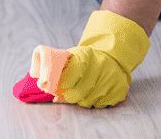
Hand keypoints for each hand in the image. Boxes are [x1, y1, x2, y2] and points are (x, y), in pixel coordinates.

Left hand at [14, 10, 150, 108]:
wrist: (110, 57)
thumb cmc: (84, 59)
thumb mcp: (71, 55)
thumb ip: (56, 67)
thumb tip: (40, 83)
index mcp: (84, 56)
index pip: (69, 76)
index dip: (60, 86)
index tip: (54, 90)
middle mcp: (99, 66)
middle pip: (78, 93)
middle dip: (68, 97)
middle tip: (64, 96)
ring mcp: (111, 78)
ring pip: (89, 101)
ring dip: (81, 100)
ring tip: (79, 93)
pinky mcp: (120, 88)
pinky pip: (102, 104)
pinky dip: (95, 102)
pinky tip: (93, 94)